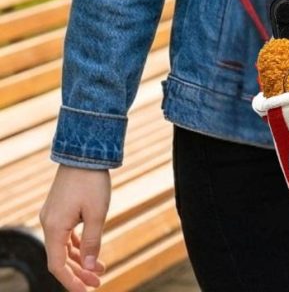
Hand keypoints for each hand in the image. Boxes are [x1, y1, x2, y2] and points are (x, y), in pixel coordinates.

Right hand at [39, 165, 110, 290]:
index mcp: (54, 227)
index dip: (71, 281)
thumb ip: (92, 242)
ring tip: (100, 268)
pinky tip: (90, 251)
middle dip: (79, 272)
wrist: (84, 150)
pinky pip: (66, 233)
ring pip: (64, 246)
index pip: (57, 265)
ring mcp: (53, 214)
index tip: (86, 291)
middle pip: (60, 257)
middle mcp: (49, 223)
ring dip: (80, 258)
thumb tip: (89, 267)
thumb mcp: (97, 213)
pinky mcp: (60, 207)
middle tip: (99, 281)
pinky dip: (77, 244)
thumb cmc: (91, 181)